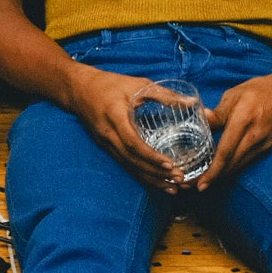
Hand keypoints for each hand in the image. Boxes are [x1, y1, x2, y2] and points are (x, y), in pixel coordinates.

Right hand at [63, 68, 189, 194]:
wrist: (79, 90)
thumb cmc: (110, 84)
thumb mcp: (138, 85)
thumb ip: (164, 95)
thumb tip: (192, 104)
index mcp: (115, 116)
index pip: (132, 142)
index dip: (150, 155)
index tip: (169, 164)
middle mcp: (108, 134)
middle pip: (132, 160)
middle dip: (155, 173)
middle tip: (178, 180)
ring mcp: (106, 143)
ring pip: (128, 166)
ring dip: (150, 179)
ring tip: (172, 188)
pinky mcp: (107, 148)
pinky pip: (125, 164)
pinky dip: (141, 175)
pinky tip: (156, 182)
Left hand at [195, 68, 271, 191]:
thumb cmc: (261, 90)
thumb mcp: (235, 94)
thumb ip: (218, 112)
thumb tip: (201, 118)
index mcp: (244, 119)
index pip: (226, 151)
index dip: (213, 170)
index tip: (201, 184)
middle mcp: (255, 136)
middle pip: (232, 164)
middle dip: (213, 178)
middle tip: (194, 186)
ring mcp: (263, 143)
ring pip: (239, 166)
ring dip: (221, 176)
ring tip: (204, 182)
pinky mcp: (267, 147)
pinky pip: (246, 161)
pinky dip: (232, 168)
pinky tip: (220, 171)